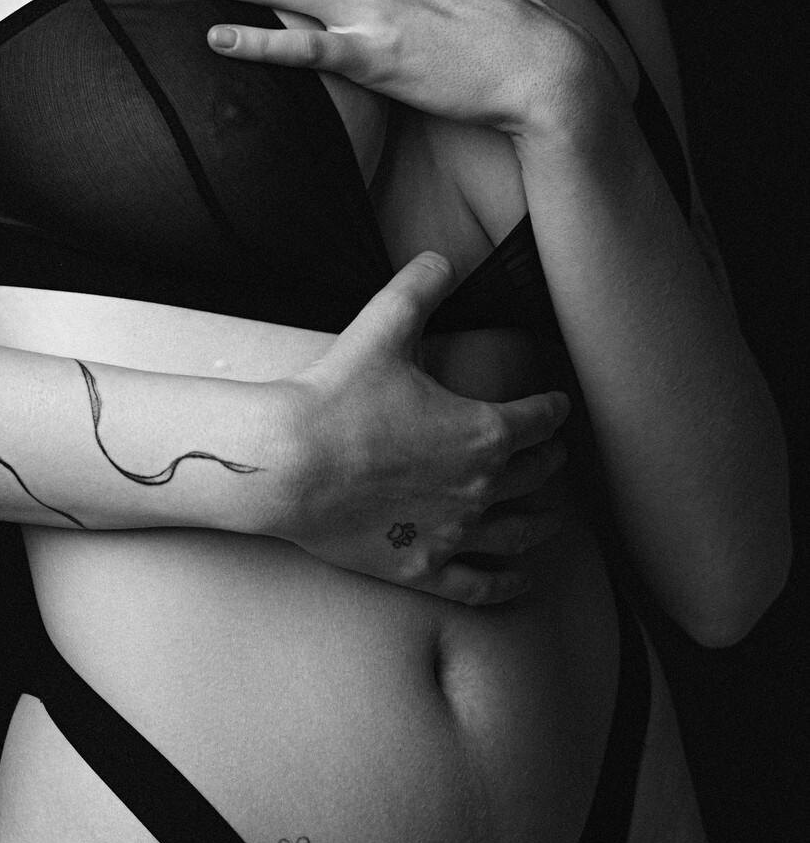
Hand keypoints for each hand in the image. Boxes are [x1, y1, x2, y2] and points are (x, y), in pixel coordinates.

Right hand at [262, 251, 570, 601]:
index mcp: (484, 432)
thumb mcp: (383, 327)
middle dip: (549, 462)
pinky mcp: (421, 568)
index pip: (540, 420)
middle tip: (552, 456)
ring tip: (552, 519)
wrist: (287, 463)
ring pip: (520, 533)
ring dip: (542, 522)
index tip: (557, 406)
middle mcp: (481, 488)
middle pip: (535, 476)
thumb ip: (420, 286)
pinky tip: (522, 580)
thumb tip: (442, 257)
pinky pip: (481, 585)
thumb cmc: (335, 397)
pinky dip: (509, 583)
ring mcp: (454, 534)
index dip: (553, 410)